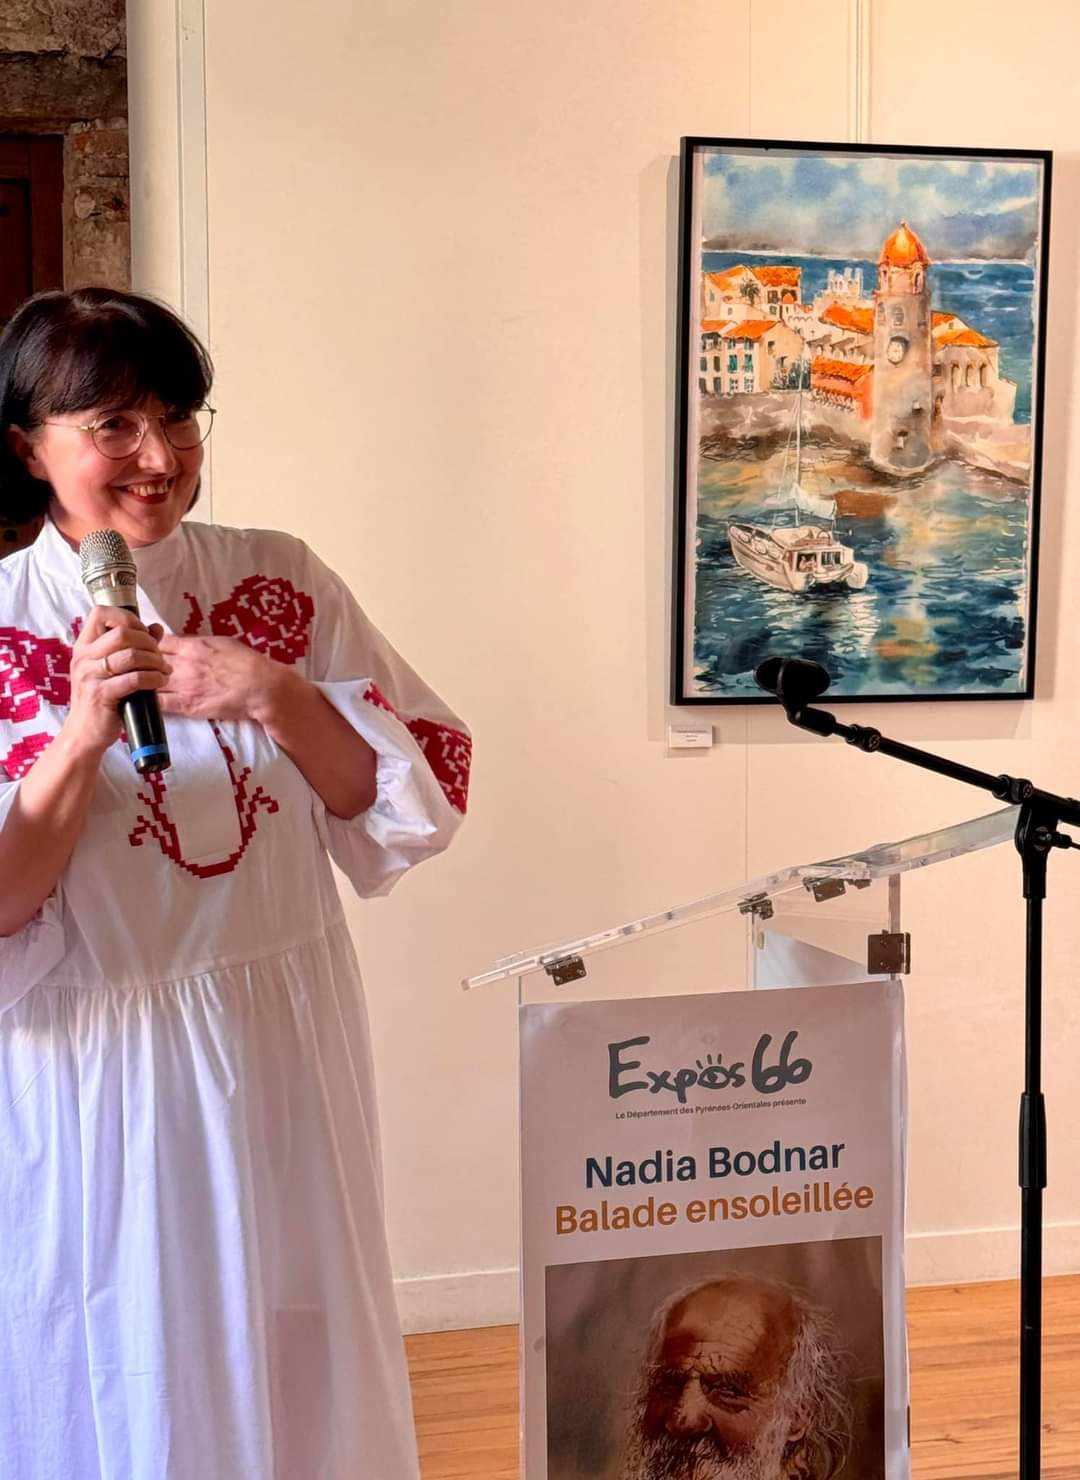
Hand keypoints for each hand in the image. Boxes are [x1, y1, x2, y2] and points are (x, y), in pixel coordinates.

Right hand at [62, 607, 171, 759]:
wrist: (84, 734)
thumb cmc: (101, 700)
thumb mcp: (111, 670)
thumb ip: (133, 646)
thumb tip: (156, 628)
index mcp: (84, 646)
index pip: (100, 613)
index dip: (127, 618)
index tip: (142, 633)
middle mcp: (83, 657)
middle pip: (122, 632)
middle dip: (148, 642)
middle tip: (160, 657)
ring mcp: (89, 675)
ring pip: (131, 655)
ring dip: (155, 661)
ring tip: (164, 671)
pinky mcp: (101, 694)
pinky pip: (134, 678)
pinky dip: (153, 678)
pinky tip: (160, 682)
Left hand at [156, 634, 296, 724]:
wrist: (261, 687)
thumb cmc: (248, 663)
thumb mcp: (223, 643)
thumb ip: (201, 643)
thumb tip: (188, 643)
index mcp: (192, 646)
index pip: (158, 642)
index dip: (150, 646)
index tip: (150, 651)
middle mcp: (184, 664)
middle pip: (148, 660)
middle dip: (144, 664)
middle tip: (143, 669)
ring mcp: (184, 685)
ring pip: (148, 681)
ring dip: (144, 683)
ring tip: (142, 686)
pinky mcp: (187, 705)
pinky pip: (158, 704)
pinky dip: (150, 702)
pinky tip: (148, 703)